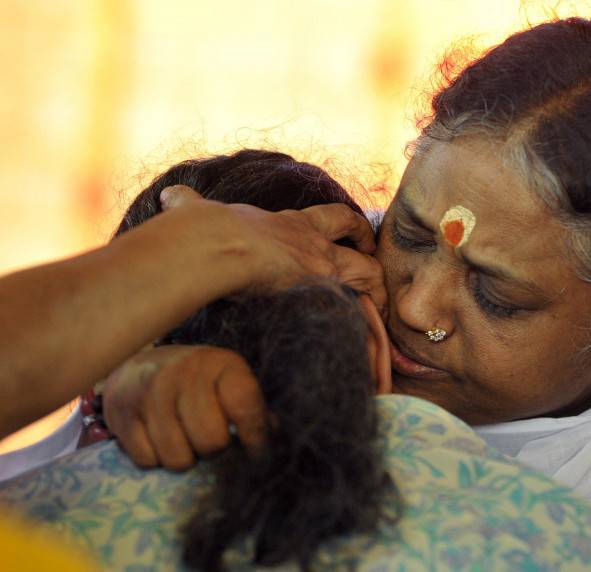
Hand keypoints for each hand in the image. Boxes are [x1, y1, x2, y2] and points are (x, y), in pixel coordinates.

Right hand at [103, 345, 266, 469]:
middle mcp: (185, 373)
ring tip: (185, 440)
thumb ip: (254, 411)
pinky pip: (147, 460)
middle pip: (211, 442)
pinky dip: (156, 459)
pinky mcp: (121, 411)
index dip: (256, 438)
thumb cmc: (199, 382)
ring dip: (186, 457)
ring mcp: (150, 391)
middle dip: (215, 450)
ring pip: (178, 457)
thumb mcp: (231, 385)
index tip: (257, 455)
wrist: (141, 364)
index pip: (245, 406)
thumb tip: (275, 441)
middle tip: (211, 441)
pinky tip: (159, 440)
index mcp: (221, 364)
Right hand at [160, 185, 386, 314]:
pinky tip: (366, 335)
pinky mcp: (322, 289)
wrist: (214, 246)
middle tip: (372, 265)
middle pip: (354, 231)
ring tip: (377, 306)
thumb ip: (187, 205)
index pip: (326, 216)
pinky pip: (361, 302)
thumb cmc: (203, 229)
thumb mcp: (197, 210)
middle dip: (367, 245)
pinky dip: (368, 317)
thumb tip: (169, 197)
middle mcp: (309, 239)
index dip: (345, 223)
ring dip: (376, 286)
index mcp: (285, 222)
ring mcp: (320, 264)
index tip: (351, 231)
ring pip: (368, 270)